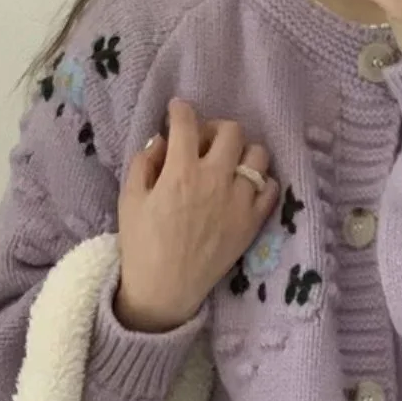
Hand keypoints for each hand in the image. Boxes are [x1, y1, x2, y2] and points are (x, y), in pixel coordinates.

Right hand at [115, 100, 279, 332]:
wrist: (166, 290)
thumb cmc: (142, 245)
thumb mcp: (130, 199)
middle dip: (215, 128)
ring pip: (258, 155)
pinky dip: (261, 182)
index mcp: (180, 172)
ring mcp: (239, 201)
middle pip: (231, 131)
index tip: (177, 112)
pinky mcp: (253, 222)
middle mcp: (215, 180)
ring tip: (228, 164)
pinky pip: (271, 188)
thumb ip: (144, 162)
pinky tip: (244, 188)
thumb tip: (161, 140)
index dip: (180, 110)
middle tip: (204, 142)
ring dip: (242, 152)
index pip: (187, 122)